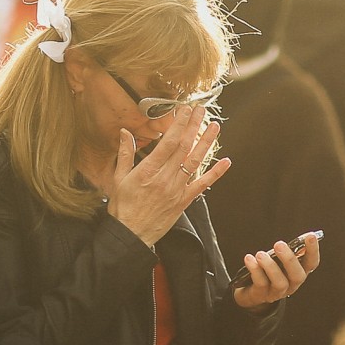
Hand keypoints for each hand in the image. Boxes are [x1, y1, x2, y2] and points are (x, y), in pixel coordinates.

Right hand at [104, 107, 229, 246]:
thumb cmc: (122, 207)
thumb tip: (124, 132)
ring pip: (195, 161)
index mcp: (147, 171)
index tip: (184, 110)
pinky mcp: (184, 200)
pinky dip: (215, 173)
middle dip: (193, 126)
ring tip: (215, 126)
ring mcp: (176, 189)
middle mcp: (164, 178)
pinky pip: (202, 184)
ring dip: (206, 142)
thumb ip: (124, 154)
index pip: (167, 142)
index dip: (178, 124)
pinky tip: (226, 161)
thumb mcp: (118, 178)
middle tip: (201, 110)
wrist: (131, 234)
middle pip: (183, 147)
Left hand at [232, 232, 320, 309]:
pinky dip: (255, 270)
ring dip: (270, 266)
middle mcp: (291, 285)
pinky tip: (249, 259)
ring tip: (260, 254)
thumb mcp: (276, 261)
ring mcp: (277, 292)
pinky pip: (260, 284)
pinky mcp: (261, 295)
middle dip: (289, 259)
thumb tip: (282, 243)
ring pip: (279, 282)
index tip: (310, 236)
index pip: (311, 263)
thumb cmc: (266, 272)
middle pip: (297, 275)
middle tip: (279, 244)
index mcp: (298, 273)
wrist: (248, 292)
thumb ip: (281, 253)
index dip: (313, 251)